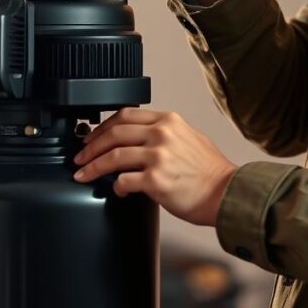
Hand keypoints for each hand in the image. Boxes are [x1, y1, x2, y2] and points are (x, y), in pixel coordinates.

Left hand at [72, 108, 237, 226]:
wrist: (226, 192)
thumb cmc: (210, 171)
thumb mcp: (189, 137)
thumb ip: (164, 133)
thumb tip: (138, 139)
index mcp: (168, 121)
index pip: (124, 115)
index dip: (102, 127)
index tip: (92, 138)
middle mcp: (162, 134)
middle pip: (113, 133)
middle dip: (90, 147)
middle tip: (80, 157)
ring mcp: (158, 156)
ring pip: (113, 156)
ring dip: (93, 167)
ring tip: (83, 174)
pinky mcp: (155, 179)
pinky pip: (123, 181)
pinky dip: (114, 186)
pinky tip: (115, 190)